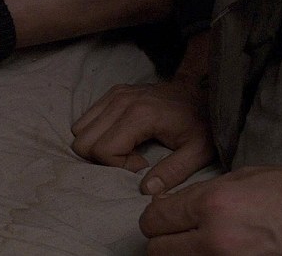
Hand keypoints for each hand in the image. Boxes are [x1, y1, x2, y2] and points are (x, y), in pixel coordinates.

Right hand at [71, 78, 214, 193]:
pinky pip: (87, 118)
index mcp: (139, 115)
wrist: (202, 91)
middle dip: (101, 158)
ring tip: (125, 148)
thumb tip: (147, 190)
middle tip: (130, 159)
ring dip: (97, 145)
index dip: (118, 165)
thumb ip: (173, 172)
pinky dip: (97, 133)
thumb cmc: (201, 123)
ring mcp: (114, 94)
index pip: (102, 149)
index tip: (142, 164)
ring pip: (79, 129)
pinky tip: (122, 136)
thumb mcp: (198, 152)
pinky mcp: (113, 92)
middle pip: (83, 140)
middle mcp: (120, 101)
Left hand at [140, 166, 281, 254]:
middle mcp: (216, 238)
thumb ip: (196, 195)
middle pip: (158, 249)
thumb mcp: (236, 180)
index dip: (153, 217)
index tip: (159, 216)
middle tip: (172, 231)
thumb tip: (166, 205)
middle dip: (161, 239)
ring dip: (179, 252)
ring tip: (193, 240)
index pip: (154, 219)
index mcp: (211, 205)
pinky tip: (209, 249)